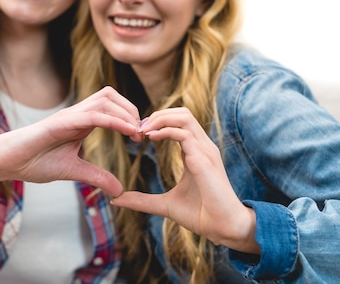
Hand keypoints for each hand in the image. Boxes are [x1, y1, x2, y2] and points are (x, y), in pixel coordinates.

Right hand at [0, 86, 140, 196]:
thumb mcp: (73, 171)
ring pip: (104, 99)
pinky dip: (114, 120)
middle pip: (110, 95)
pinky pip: (93, 115)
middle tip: (142, 133)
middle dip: (131, 109)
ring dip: (125, 112)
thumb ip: (96, 176)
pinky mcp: (60, 123)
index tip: (142, 136)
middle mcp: (76, 113)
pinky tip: (128, 131)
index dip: (129, 116)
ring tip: (137, 132)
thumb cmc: (34, 161)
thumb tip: (119, 190)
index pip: (111, 106)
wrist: (6, 162)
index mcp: (80, 121)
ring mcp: (68, 115)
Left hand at [110, 107, 259, 253]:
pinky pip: (185, 134)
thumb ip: (142, 200)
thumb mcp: (164, 205)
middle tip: (138, 128)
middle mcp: (202, 146)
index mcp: (196, 152)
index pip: (179, 122)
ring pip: (184, 117)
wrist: (223, 228)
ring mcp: (205, 150)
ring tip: (143, 130)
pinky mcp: (205, 159)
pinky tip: (151, 138)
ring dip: (160, 119)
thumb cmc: (201, 215)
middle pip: (182, 113)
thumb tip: (116, 200)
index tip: (138, 133)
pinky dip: (166, 131)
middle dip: (158, 115)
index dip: (157, 122)